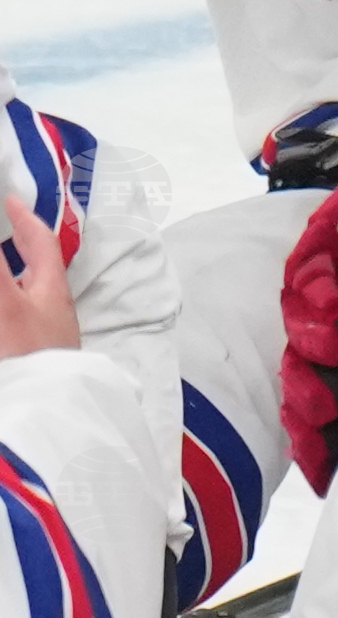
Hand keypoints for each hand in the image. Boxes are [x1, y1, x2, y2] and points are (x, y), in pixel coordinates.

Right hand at [0, 197, 78, 358]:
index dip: (26, 219)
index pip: (42, 244)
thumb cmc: (27, 357)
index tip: (11, 201)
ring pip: (25, 299)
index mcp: (52, 292)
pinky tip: (6, 319)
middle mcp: (52, 313)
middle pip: (36, 272)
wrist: (42, 416)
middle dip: (18, 251)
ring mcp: (44, 338)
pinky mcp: (32, 360)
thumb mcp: (5, 302)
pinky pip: (17, 326)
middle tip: (6, 233)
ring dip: (13, 281)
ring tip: (7, 272)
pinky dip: (10, 309)